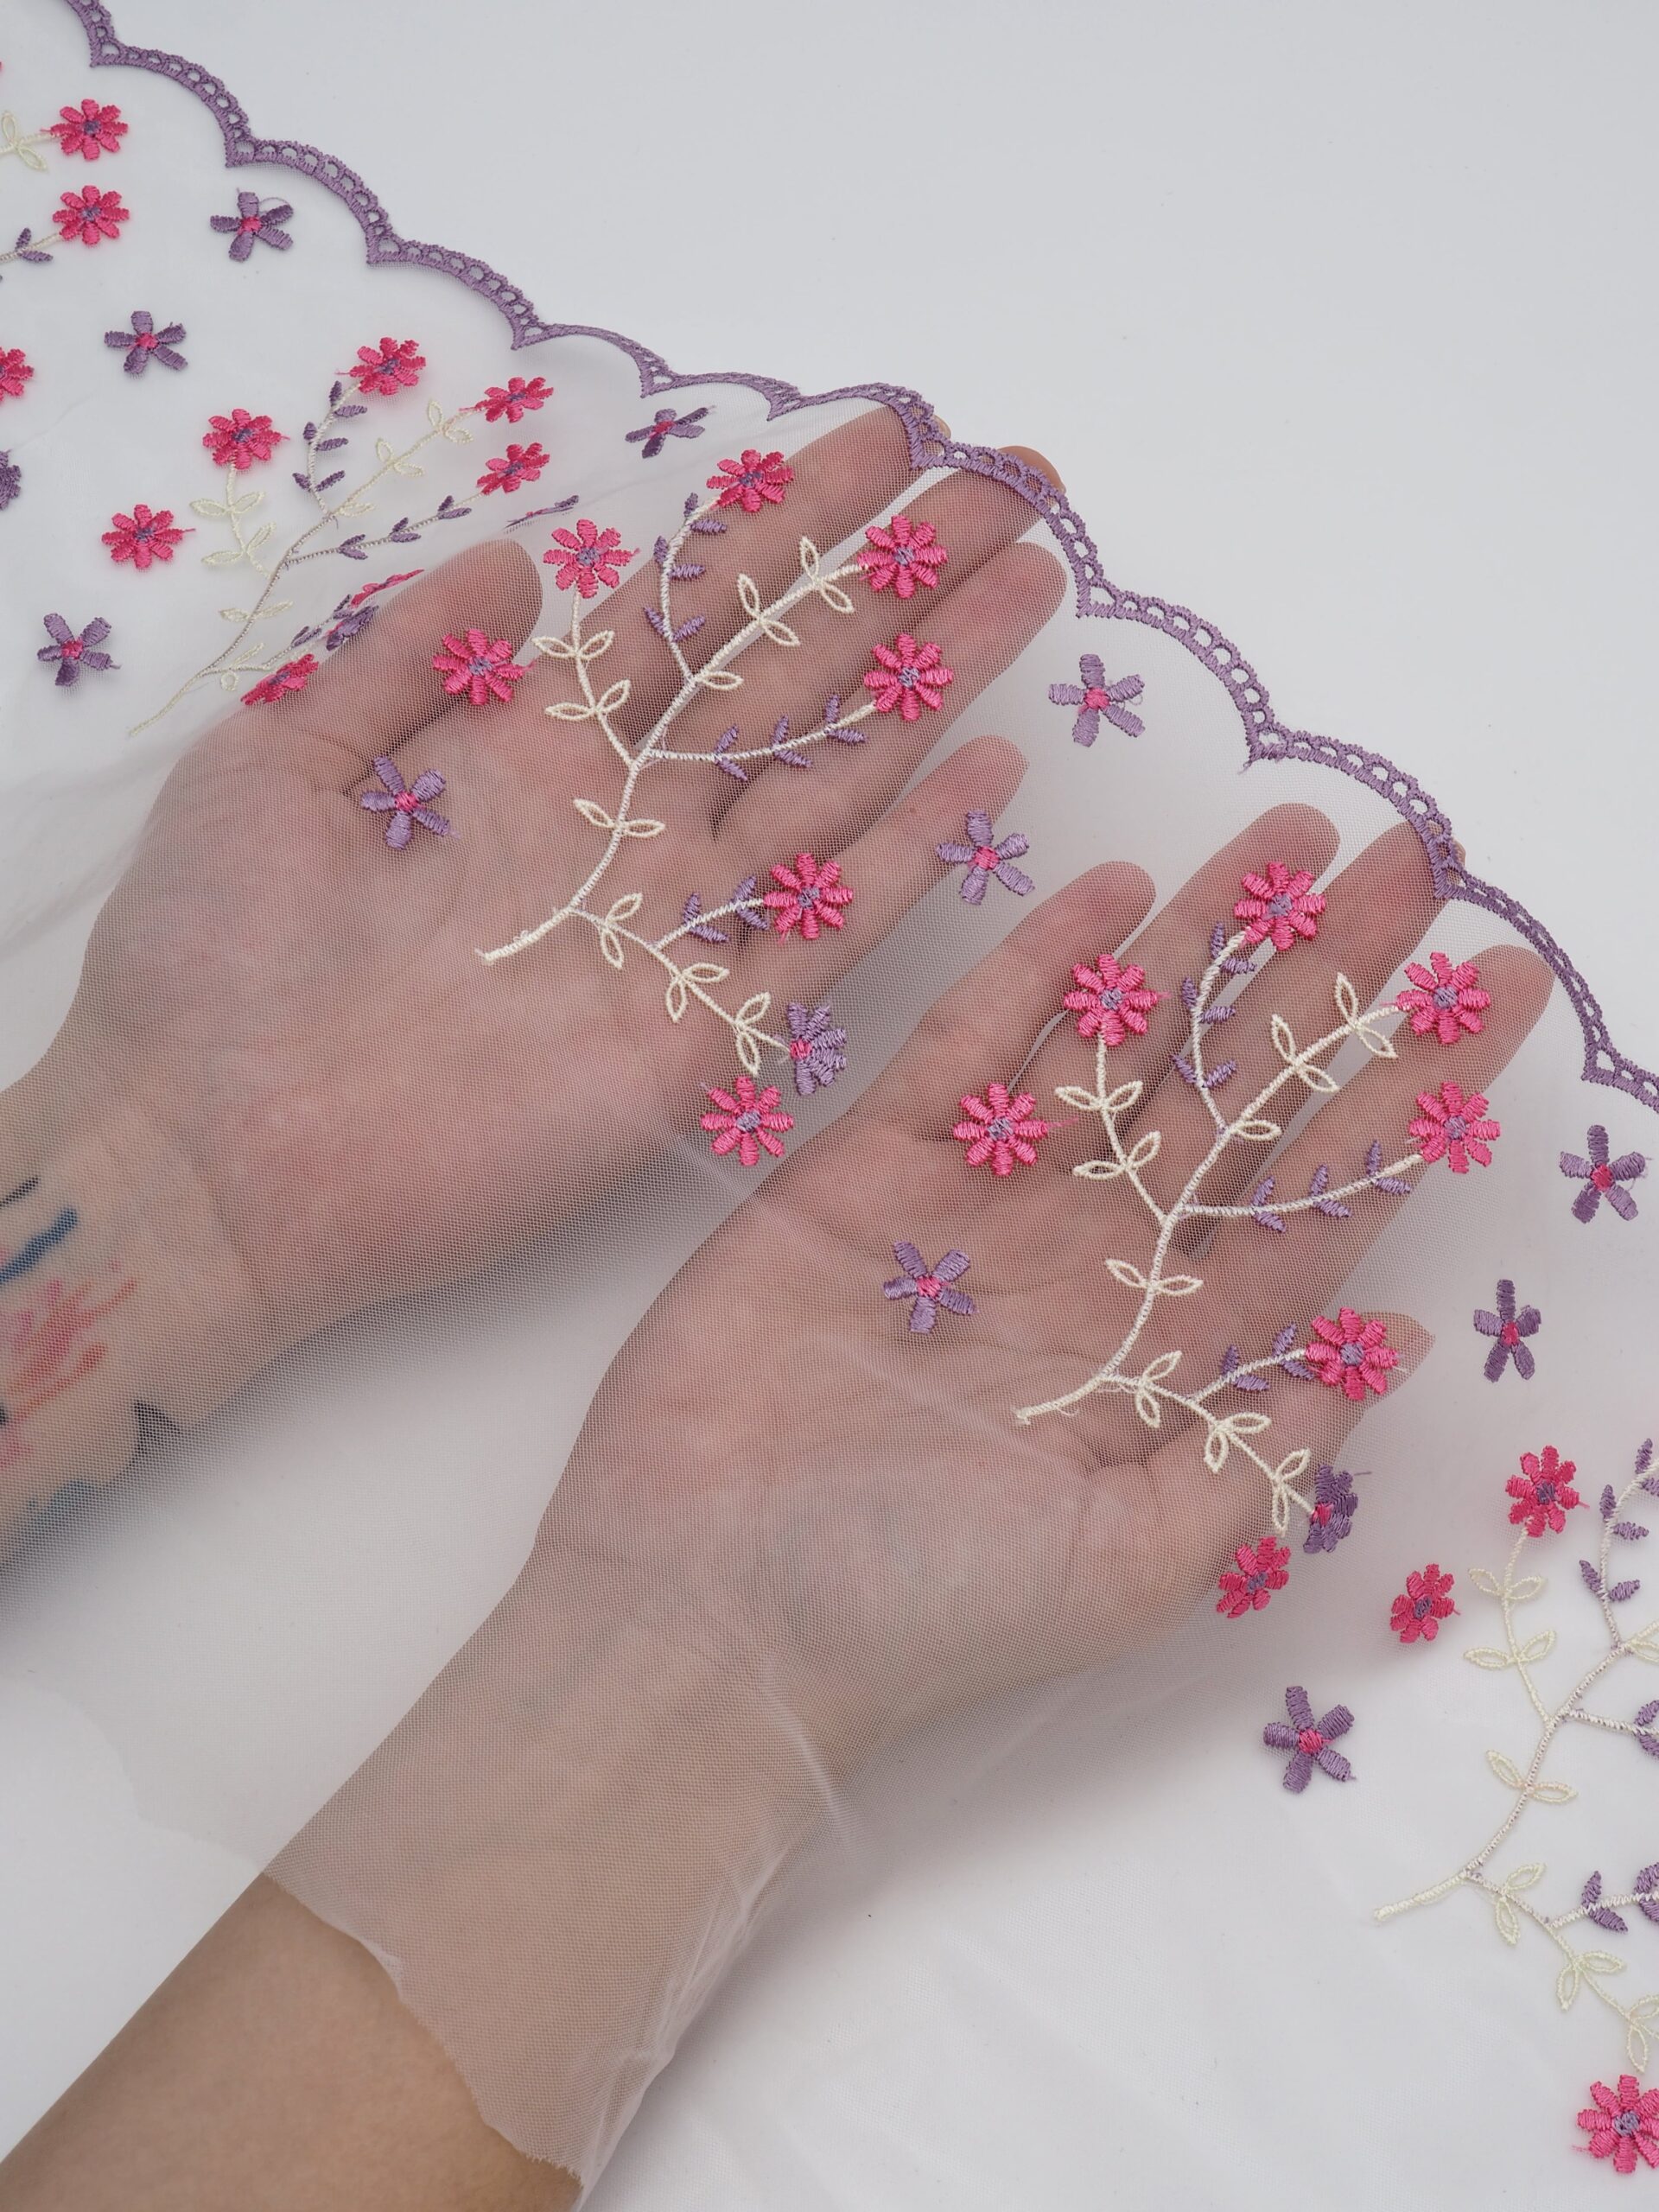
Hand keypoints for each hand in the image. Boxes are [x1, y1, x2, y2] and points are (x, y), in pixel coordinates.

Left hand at [2, 409, 1063, 1484]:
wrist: (214, 1157)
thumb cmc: (218, 956)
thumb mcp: (282, 760)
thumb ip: (406, 659)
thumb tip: (519, 559)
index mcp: (528, 751)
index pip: (687, 610)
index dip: (784, 524)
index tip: (881, 440)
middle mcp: (622, 826)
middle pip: (789, 676)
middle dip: (897, 578)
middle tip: (1006, 489)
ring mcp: (672, 927)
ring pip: (834, 777)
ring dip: (933, 679)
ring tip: (1027, 580)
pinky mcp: (699, 1035)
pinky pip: (827, 929)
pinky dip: (910, 853)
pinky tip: (987, 766)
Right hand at [538, 803, 1552, 1765]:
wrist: (714, 1603)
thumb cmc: (925, 1611)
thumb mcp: (1134, 1562)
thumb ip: (1266, 1448)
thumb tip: (1407, 1336)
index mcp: (1174, 1348)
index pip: (1321, 1191)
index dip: (1410, 1088)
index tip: (1495, 985)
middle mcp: (1097, 1256)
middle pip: (1238, 1089)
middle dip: (1327, 978)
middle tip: (1416, 862)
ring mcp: (985, 1200)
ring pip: (1119, 1041)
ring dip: (1204, 940)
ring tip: (1292, 838)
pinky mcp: (872, 1164)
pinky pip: (972, 1044)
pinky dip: (1037, 967)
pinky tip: (1113, 893)